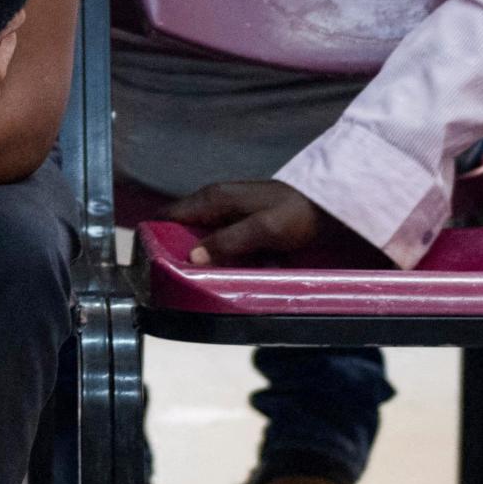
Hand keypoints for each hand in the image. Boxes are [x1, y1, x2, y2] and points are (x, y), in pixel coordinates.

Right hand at [165, 179, 371, 267]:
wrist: (334, 208)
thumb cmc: (298, 214)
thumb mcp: (264, 229)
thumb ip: (228, 241)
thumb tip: (192, 257)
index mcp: (213, 198)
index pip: (168, 215)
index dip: (154, 236)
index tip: (148, 264)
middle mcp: (216, 203)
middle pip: (182, 231)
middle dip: (178, 254)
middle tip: (174, 282)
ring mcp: (230, 215)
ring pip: (203, 242)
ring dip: (204, 261)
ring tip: (201, 285)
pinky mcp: (243, 227)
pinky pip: (224, 246)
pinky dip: (225, 260)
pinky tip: (230, 276)